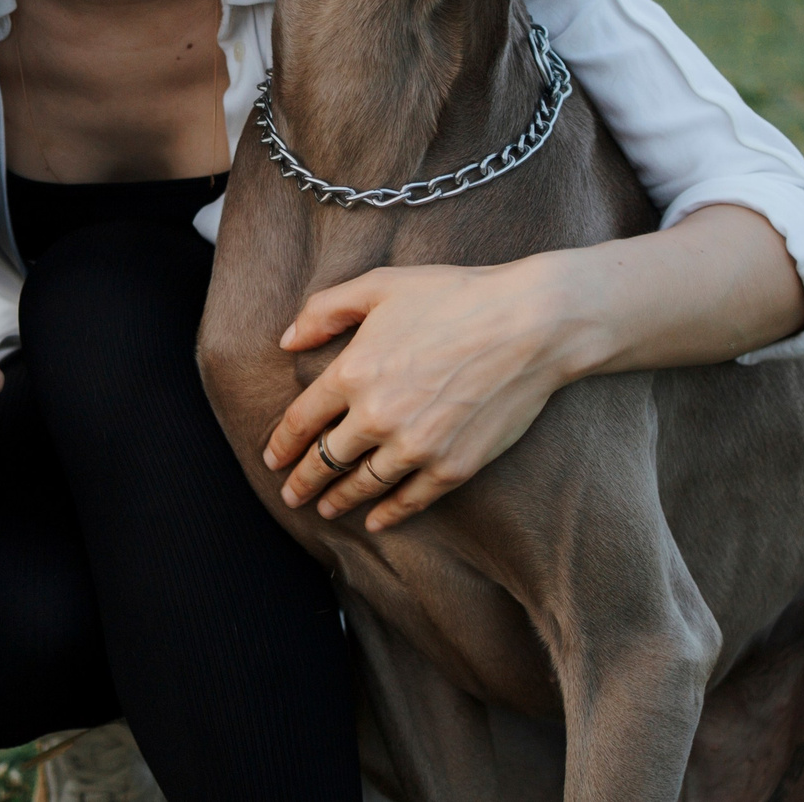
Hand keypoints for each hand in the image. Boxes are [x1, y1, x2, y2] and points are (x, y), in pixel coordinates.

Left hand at [261, 254, 597, 533]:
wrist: (531, 324)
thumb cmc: (455, 295)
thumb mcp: (381, 285)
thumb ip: (326, 309)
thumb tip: (287, 339)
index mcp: (354, 372)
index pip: (302, 421)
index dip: (282, 444)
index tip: (272, 460)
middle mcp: (377, 416)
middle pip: (326, 460)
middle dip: (303, 481)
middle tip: (291, 495)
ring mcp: (416, 446)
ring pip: (363, 484)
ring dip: (339, 500)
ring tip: (326, 508)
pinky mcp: (452, 466)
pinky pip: (410, 500)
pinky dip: (388, 514)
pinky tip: (375, 519)